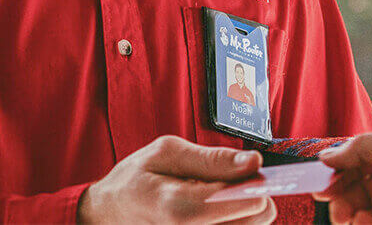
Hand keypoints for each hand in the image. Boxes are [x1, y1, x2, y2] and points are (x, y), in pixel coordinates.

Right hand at [77, 135, 274, 223]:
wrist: (111, 214)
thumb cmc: (135, 181)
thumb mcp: (165, 153)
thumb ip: (212, 159)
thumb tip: (254, 162)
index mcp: (180, 209)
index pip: (250, 201)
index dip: (253, 180)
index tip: (244, 168)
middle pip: (260, 215)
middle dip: (249, 192)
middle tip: (222, 181)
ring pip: (255, 224)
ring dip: (242, 208)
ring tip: (211, 197)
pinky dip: (233, 219)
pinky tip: (212, 212)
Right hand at [313, 129, 371, 224]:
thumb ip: (359, 150)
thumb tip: (326, 156)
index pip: (359, 165)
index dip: (339, 175)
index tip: (320, 185)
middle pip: (362, 191)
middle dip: (344, 199)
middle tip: (335, 207)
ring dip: (357, 215)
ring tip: (357, 218)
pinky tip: (370, 222)